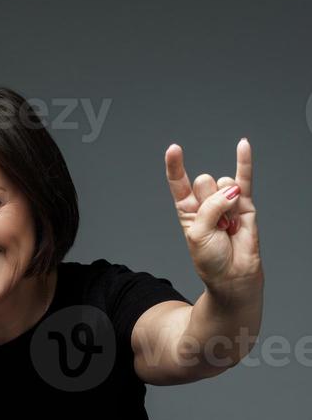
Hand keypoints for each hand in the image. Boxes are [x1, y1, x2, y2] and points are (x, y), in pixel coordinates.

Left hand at [165, 138, 262, 294]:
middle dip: (210, 202)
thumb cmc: (210, 259)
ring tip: (229, 227)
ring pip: (224, 183)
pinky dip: (245, 161)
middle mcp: (205, 201)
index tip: (173, 149)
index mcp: (187, 209)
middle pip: (205, 181)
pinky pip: (245, 177)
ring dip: (228, 207)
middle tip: (216, 225)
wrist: (233, 275)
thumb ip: (211, 209)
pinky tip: (243, 144)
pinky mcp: (245, 203)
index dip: (175, 166)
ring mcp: (226, 200)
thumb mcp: (198, 235)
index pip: (179, 182)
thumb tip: (233, 190)